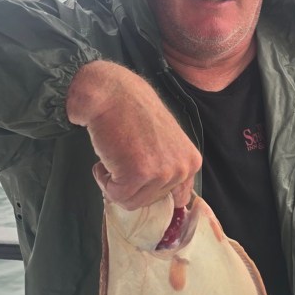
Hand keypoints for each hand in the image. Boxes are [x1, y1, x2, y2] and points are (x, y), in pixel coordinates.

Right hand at [66, 60, 200, 208]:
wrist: (112, 93)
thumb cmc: (133, 112)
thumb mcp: (167, 141)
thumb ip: (171, 167)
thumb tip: (174, 200)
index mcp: (191, 162)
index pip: (177, 198)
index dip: (151, 188)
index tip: (139, 172)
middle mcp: (181, 169)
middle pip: (149, 201)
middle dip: (130, 184)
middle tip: (124, 156)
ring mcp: (161, 172)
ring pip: (131, 201)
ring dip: (115, 182)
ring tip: (115, 155)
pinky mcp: (137, 175)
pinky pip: (115, 195)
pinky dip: (103, 179)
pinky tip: (105, 156)